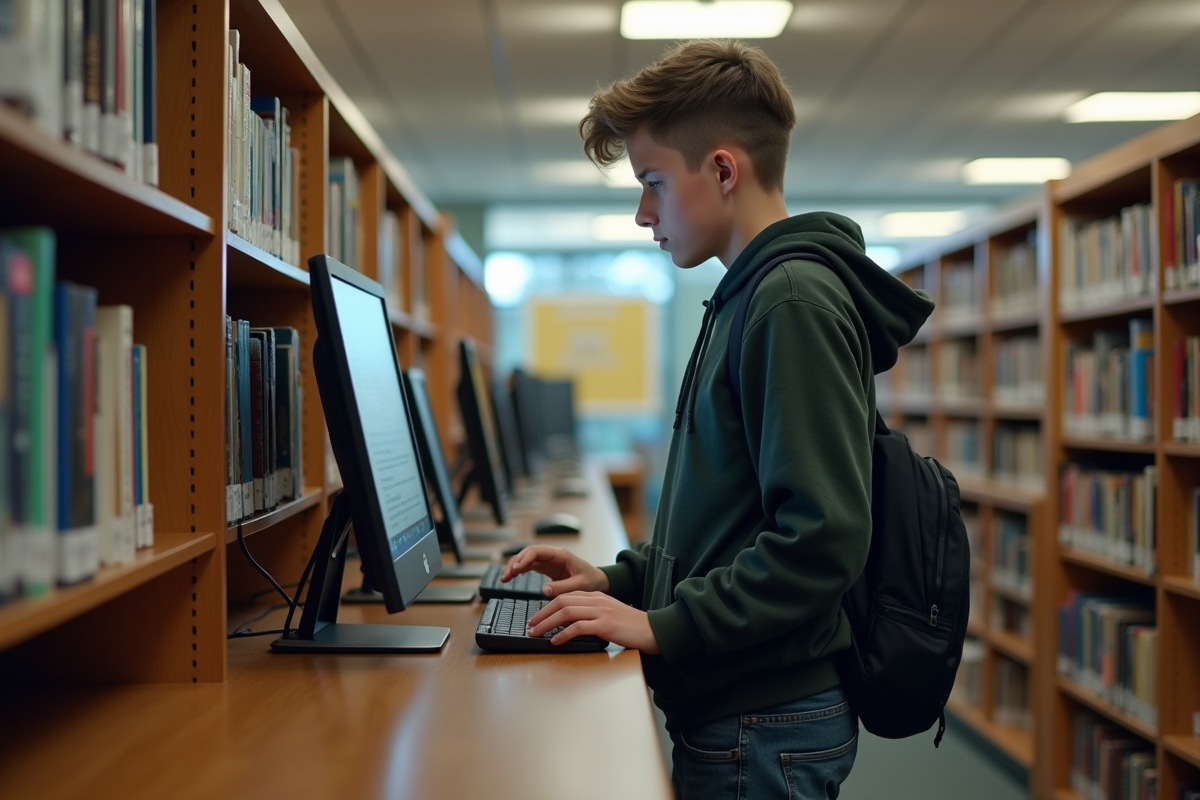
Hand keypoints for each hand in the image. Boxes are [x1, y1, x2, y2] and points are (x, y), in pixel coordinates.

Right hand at [501, 546, 609, 596]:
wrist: (598, 581)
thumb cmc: (592, 580)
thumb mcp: (580, 585)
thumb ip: (563, 587)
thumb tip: (544, 590)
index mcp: (561, 555)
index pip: (537, 551)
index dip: (524, 559)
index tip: (516, 569)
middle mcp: (553, 556)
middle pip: (528, 553)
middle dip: (515, 562)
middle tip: (506, 576)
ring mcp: (549, 561)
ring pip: (527, 559)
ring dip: (515, 566)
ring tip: (505, 578)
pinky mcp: (548, 568)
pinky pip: (530, 566)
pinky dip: (520, 570)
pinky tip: (513, 577)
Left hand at [526, 592, 660, 653]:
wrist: (653, 630)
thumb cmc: (632, 626)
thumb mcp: (609, 614)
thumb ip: (592, 614)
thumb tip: (569, 625)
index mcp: (596, 596)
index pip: (566, 596)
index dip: (547, 607)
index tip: (536, 618)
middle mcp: (597, 600)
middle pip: (561, 602)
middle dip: (542, 614)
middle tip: (531, 626)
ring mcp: (601, 612)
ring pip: (566, 612)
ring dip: (547, 624)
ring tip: (537, 633)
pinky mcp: (605, 625)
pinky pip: (578, 627)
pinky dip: (564, 634)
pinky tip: (556, 641)